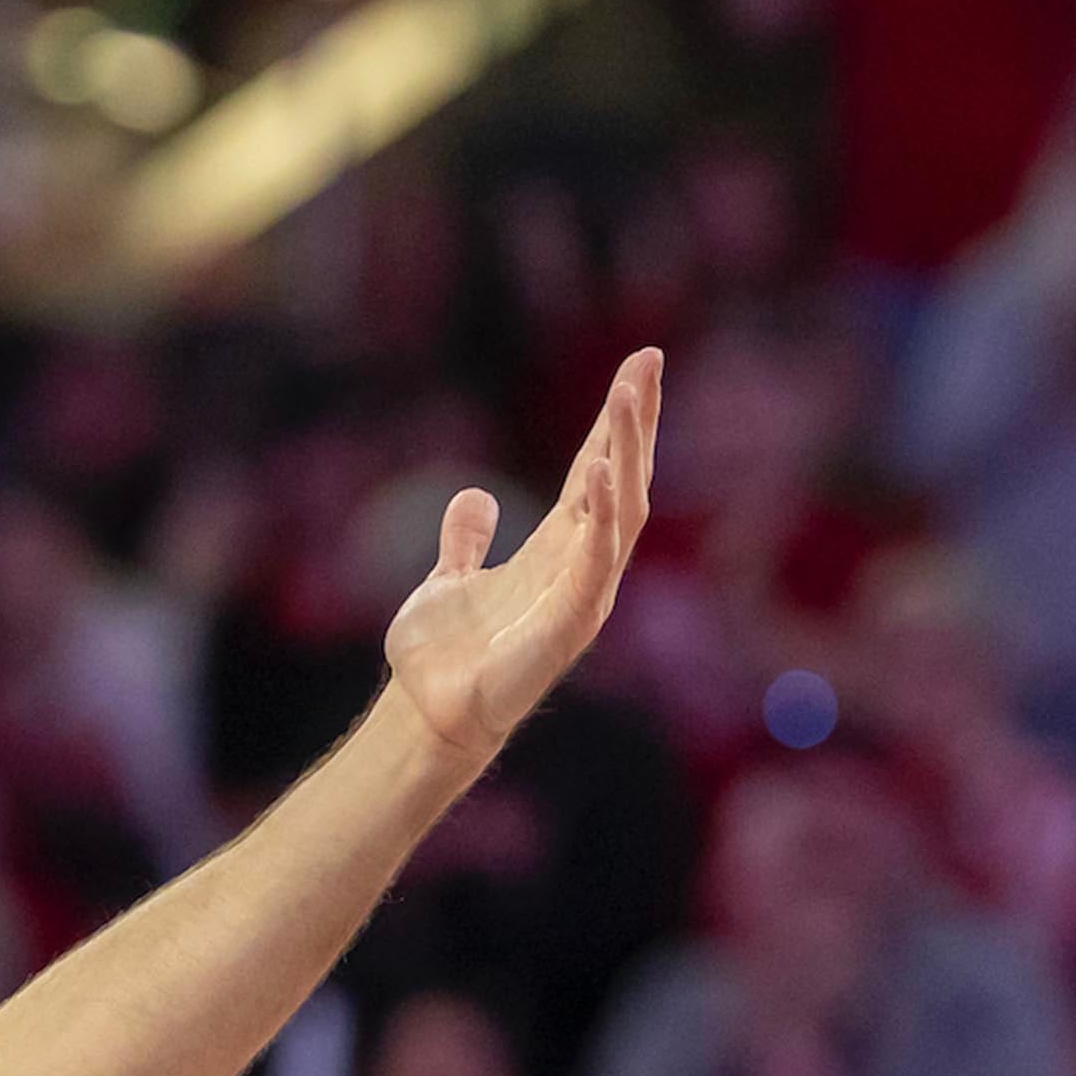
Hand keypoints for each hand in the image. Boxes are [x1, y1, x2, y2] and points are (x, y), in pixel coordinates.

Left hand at [380, 353, 659, 759]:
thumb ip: (466, 539)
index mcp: (557, 550)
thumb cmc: (444, 657)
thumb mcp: (448, 579)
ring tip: (628, 395)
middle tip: (648, 361)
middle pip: (623, 479)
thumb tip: (475, 497)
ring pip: (621, 510)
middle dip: (637, 421)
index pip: (596, 472)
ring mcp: (582, 594)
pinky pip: (594, 560)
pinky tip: (600, 470)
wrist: (428, 715)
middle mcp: (580, 567)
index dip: (616, 423)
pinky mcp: (570, 623)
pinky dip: (600, 516)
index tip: (638, 366)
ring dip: (627, 452)